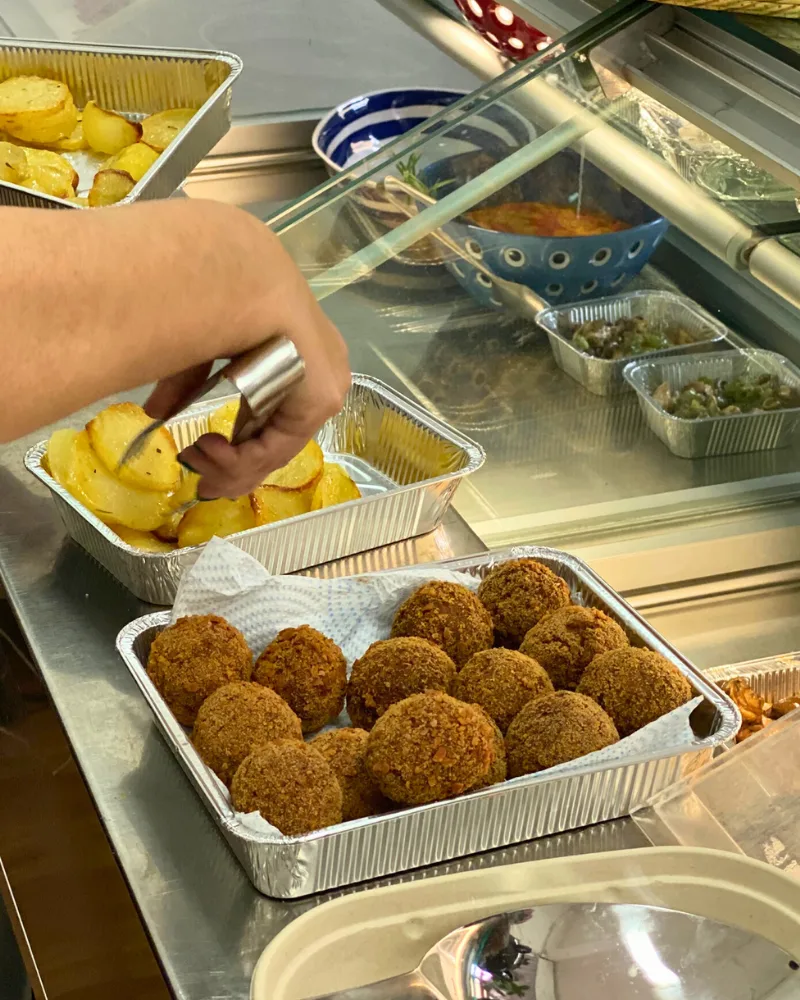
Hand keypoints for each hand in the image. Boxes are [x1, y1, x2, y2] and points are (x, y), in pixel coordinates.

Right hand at [145, 244, 349, 498]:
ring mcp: (326, 385)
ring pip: (276, 448)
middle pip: (276, 438)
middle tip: (198, 473)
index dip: (238, 446)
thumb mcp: (197, 348)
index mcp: (300, 353)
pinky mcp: (322, 398)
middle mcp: (321, 371)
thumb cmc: (210, 297)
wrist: (229, 277)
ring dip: (232, 463)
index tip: (200, 456)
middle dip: (233, 464)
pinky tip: (209, 450)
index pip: (275, 416)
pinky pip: (279, 445)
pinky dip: (241, 458)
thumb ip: (185, 383)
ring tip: (197, 456)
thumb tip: (156, 412)